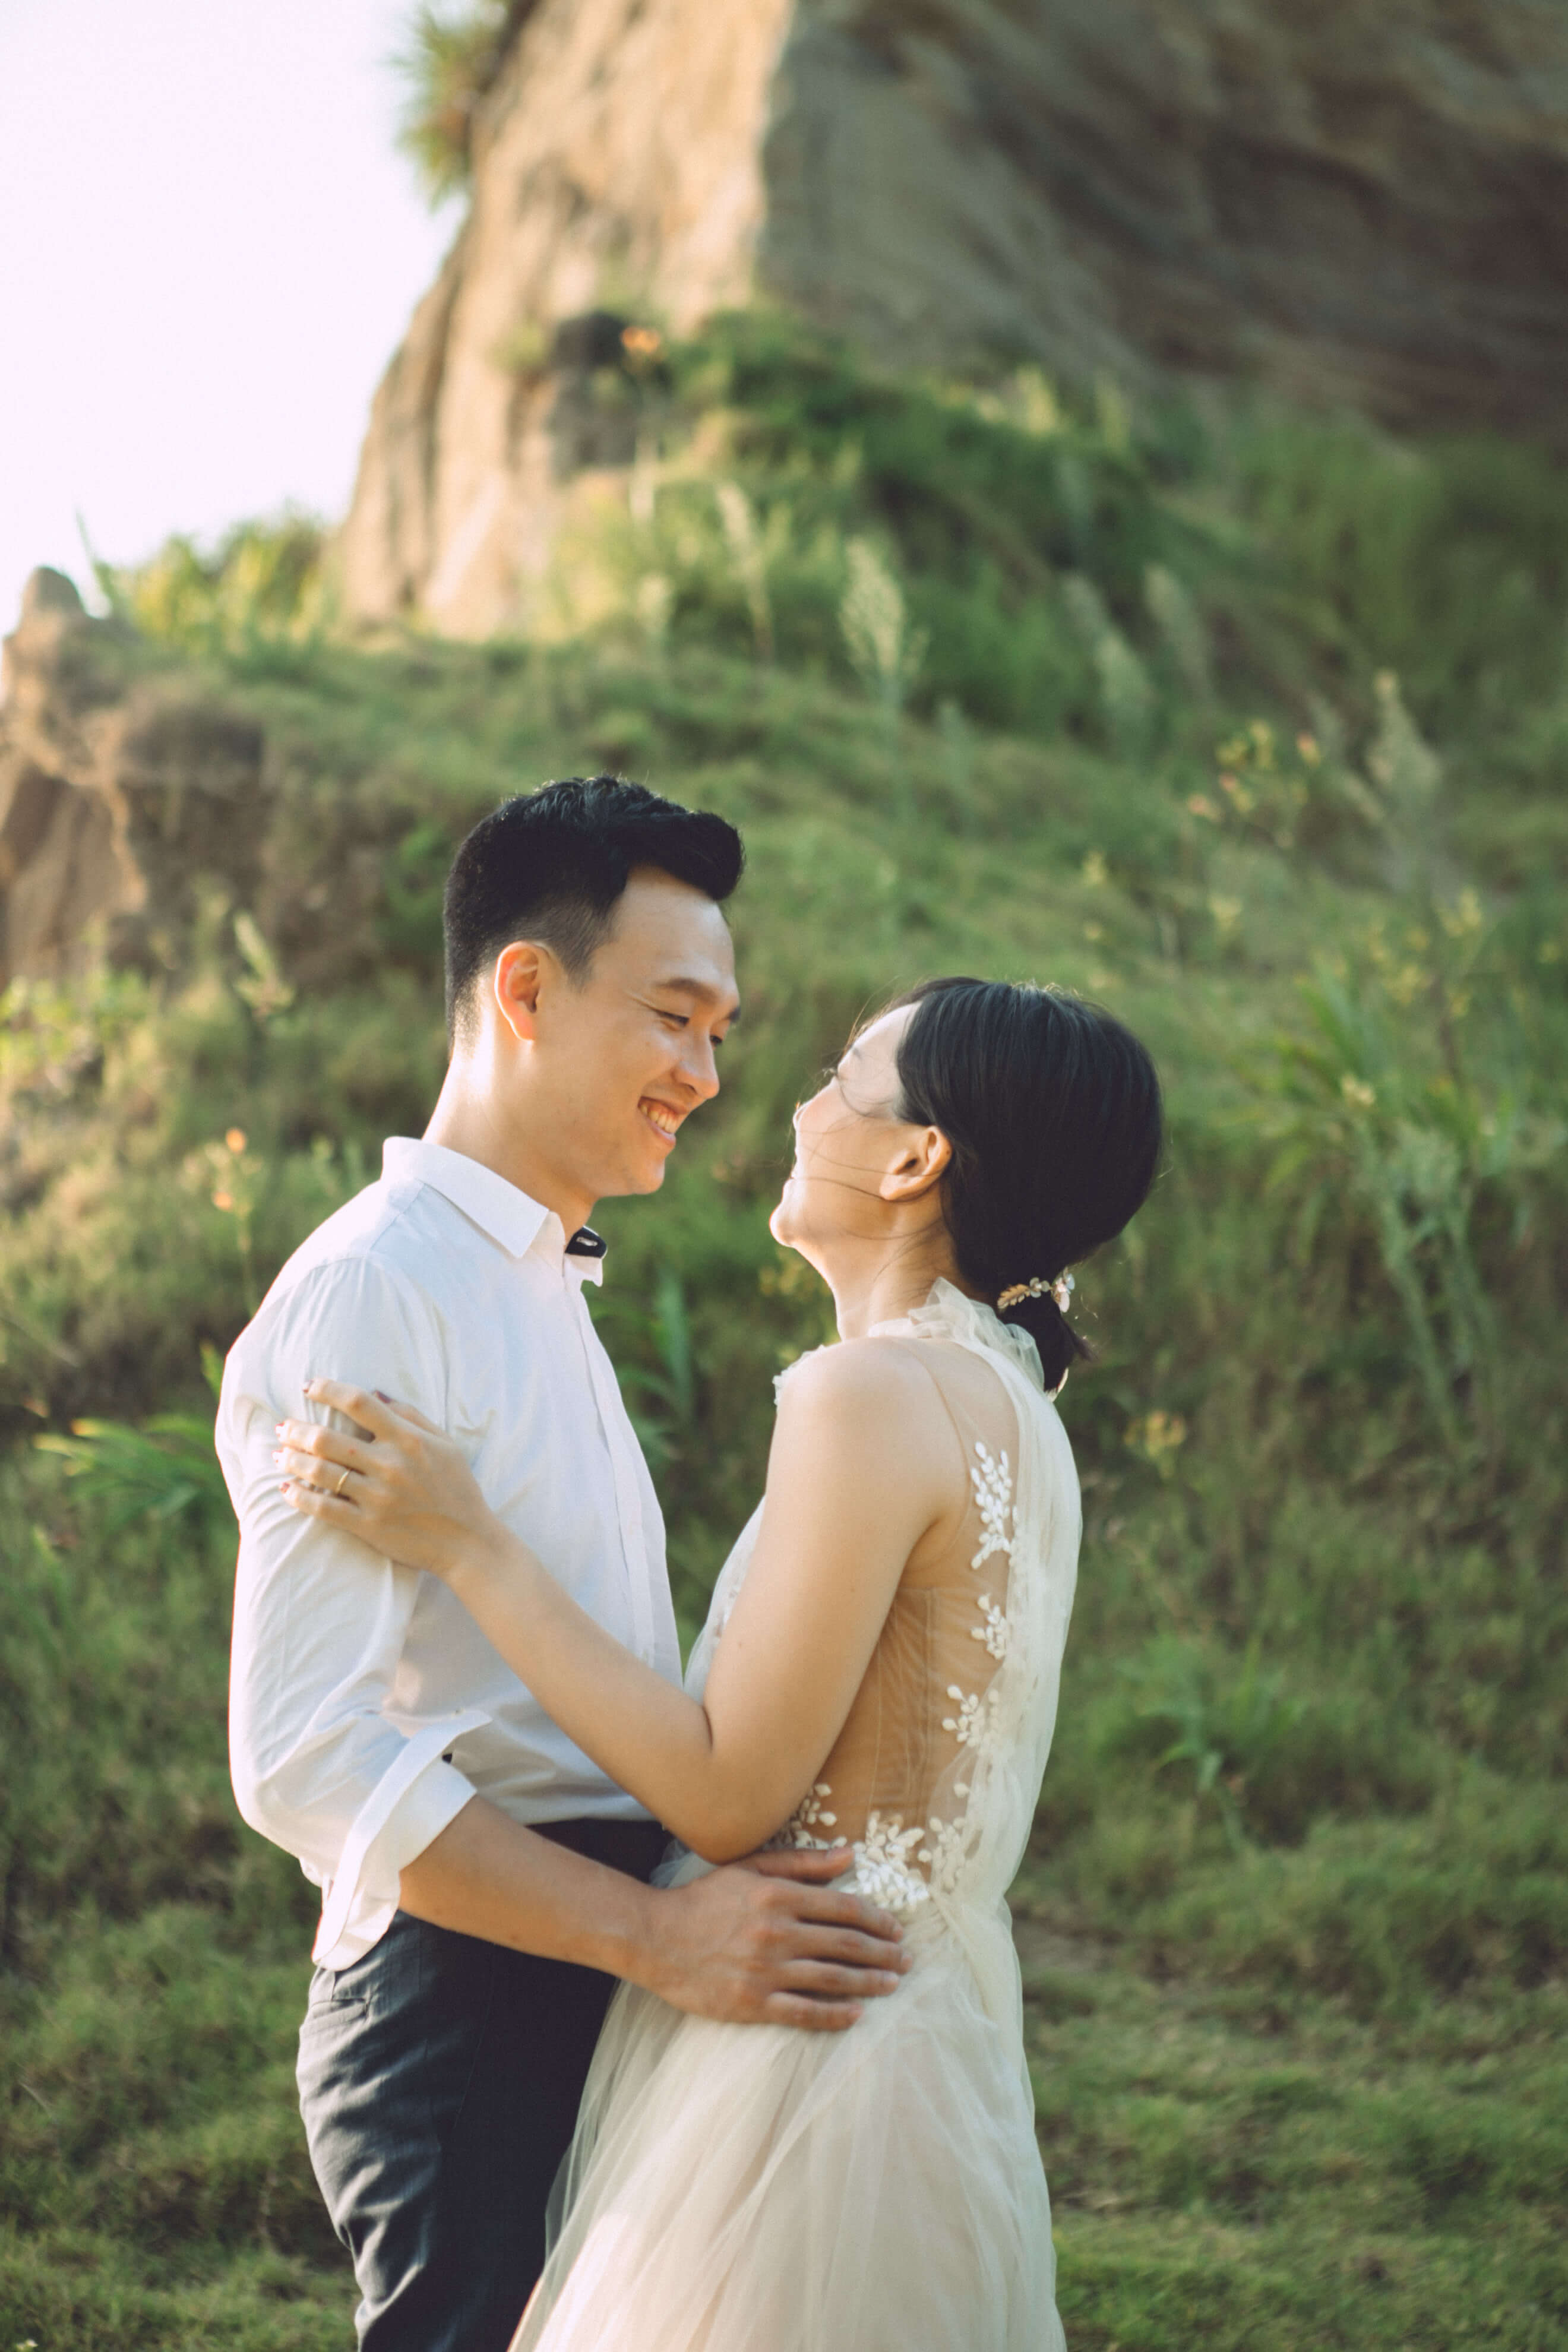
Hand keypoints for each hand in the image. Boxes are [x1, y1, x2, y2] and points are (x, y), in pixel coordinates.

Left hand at [274, 1378, 504, 1583]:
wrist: (467, 1541)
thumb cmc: (457, 1488)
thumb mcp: (445, 1444)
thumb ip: (411, 1415)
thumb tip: (374, 1394)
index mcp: (409, 1439)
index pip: (358, 1403)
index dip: (327, 1389)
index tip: (309, 1386)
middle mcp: (390, 1464)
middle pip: (327, 1438)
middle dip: (297, 1430)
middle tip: (283, 1427)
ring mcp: (377, 1496)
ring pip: (319, 1472)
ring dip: (292, 1460)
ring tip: (280, 1455)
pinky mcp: (368, 1525)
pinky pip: (323, 1508)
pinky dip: (299, 1497)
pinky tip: (286, 1489)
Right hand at [643, 1845, 909, 2031]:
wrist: (656, 1938)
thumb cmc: (706, 1899)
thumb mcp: (752, 1869)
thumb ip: (802, 1863)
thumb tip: (849, 1853)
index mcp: (779, 1897)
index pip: (842, 1908)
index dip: (876, 1920)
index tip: (896, 1929)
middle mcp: (777, 1934)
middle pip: (844, 1945)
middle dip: (882, 1953)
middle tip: (906, 1960)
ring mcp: (765, 1972)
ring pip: (831, 1979)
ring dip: (868, 1983)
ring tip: (892, 1985)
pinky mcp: (752, 2003)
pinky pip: (804, 2013)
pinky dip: (834, 2015)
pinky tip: (856, 2015)